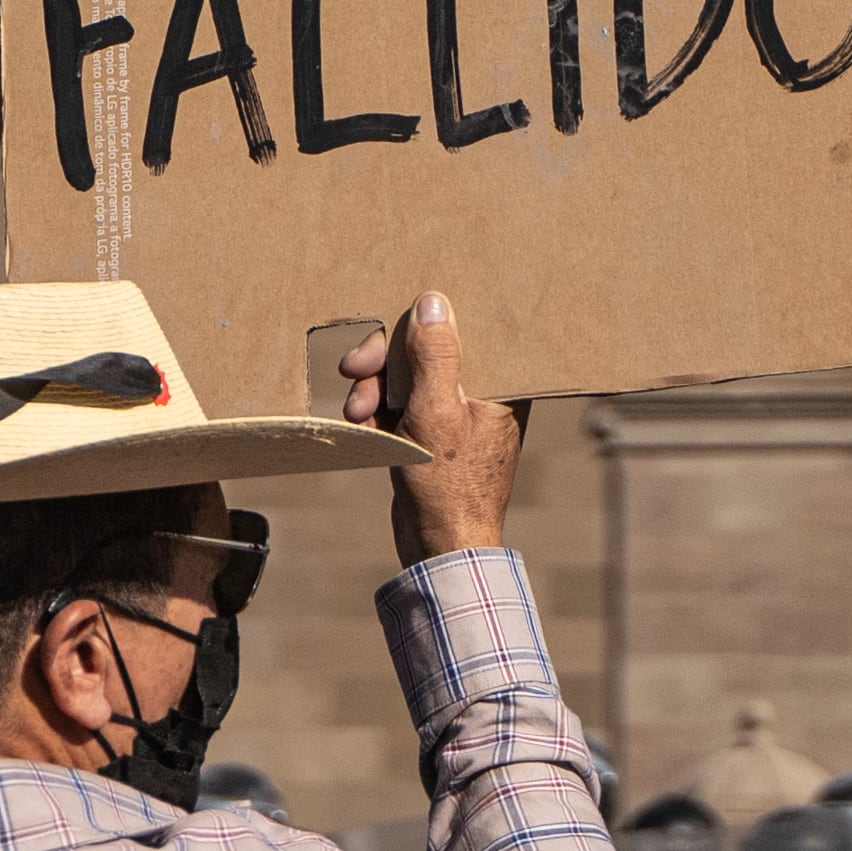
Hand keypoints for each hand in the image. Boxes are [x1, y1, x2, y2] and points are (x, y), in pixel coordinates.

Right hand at [339, 290, 523, 566]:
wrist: (441, 548)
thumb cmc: (449, 487)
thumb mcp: (436, 412)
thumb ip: (435, 356)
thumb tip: (434, 302)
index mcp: (499, 384)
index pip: (460, 331)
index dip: (417, 327)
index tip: (383, 335)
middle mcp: (483, 394)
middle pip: (428, 353)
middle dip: (385, 364)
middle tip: (352, 371)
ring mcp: (458, 416)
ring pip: (410, 380)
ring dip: (376, 390)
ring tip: (357, 412)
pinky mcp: (437, 437)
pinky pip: (405, 408)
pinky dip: (381, 414)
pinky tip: (365, 426)